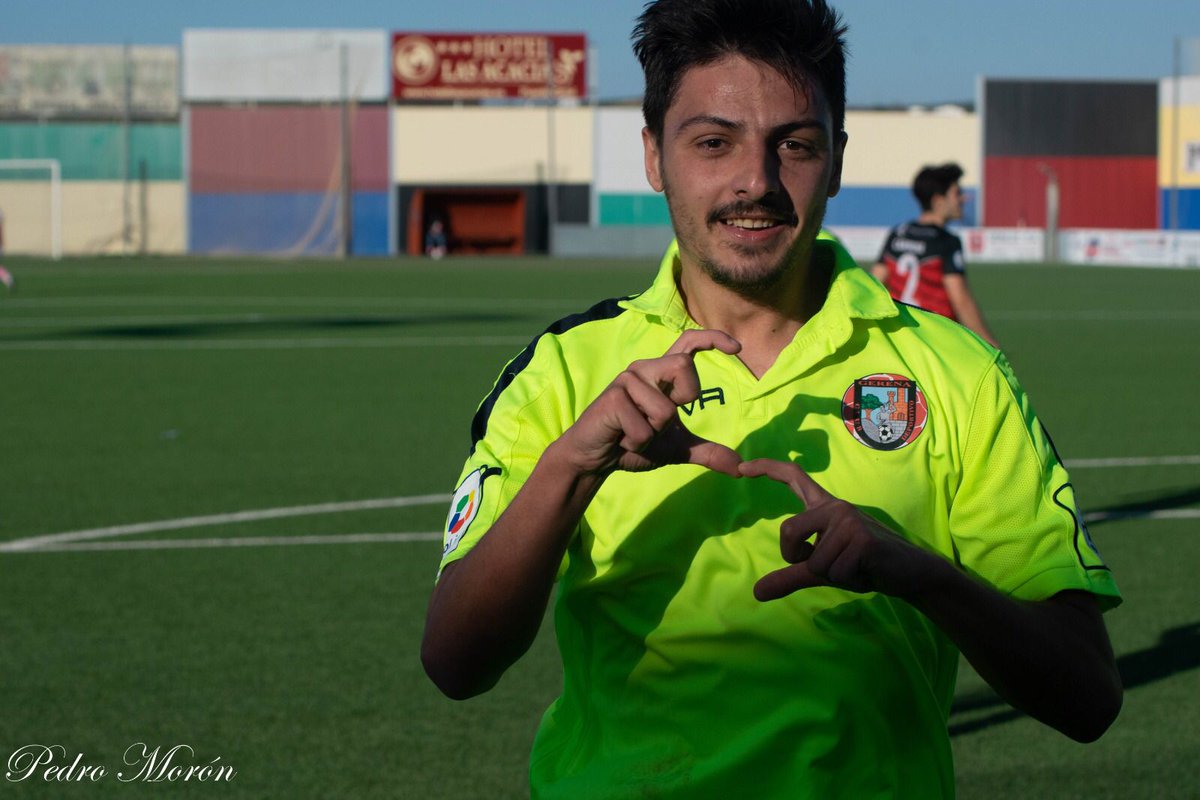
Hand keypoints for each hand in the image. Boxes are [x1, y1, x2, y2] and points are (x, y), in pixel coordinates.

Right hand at [559, 329, 742, 476]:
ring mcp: (627, 380)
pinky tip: (621, 438)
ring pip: (665, 410)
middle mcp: (645, 369)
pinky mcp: (613, 398)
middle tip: (662, 421)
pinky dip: (638, 443)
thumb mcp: (676, 449)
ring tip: (633, 433)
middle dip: (684, 398)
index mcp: (661, 374)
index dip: (713, 339)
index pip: (688, 343)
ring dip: (654, 434)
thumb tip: (740, 468)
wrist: (594, 459)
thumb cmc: (632, 444)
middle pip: (683, 366)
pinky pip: (644, 429)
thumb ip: (708, 453)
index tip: (738, 348)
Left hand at [739, 458, 934, 600]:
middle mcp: (834, 507)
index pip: (793, 478)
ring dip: (832, 575)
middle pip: (787, 531)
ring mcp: (849, 519)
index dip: (767, 469)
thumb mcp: (821, 571)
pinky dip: (847, 580)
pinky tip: (865, 570)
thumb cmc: (862, 567)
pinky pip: (834, 571)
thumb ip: (790, 576)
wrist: (908, 573)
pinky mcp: (862, 538)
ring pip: (814, 561)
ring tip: (854, 567)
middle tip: (825, 565)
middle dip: (797, 558)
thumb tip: (757, 592)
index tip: (742, 467)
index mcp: (823, 508)